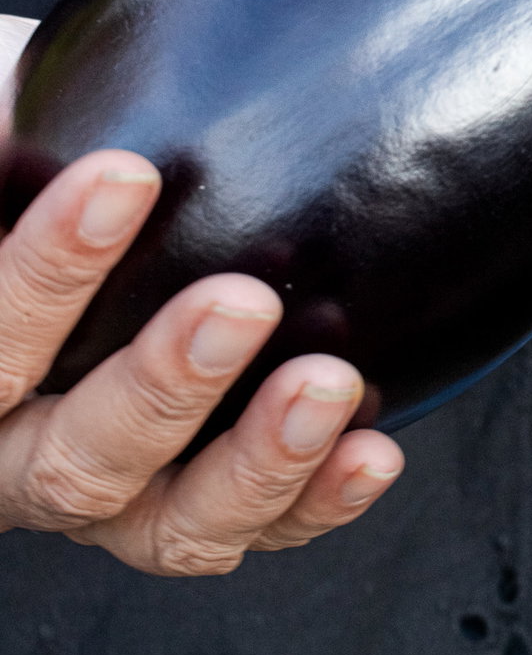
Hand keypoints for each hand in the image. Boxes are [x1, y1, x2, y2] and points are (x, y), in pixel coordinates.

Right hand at [0, 16, 402, 572]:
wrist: (81, 245)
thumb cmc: (29, 186)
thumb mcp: (11, 161)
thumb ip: (11, 154)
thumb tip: (27, 125)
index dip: (43, 272)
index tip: (123, 175)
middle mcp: (20, 458)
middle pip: (73, 460)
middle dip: (161, 384)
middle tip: (243, 301)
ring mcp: (115, 499)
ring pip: (172, 524)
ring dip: (257, 460)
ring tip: (328, 385)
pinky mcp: (197, 511)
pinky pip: (254, 530)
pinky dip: (317, 502)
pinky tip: (373, 452)